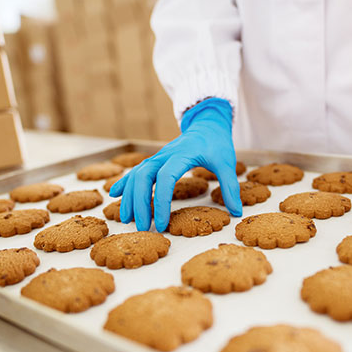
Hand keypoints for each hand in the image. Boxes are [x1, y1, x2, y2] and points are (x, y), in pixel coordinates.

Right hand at [110, 97, 242, 231]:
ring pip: (136, 175)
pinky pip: (135, 171)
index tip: (161, 223)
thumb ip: (230, 186)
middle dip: (139, 203)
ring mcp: (157, 157)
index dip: (160, 202)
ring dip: (129, 197)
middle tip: (142, 227)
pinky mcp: (154, 160)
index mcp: (182, 154)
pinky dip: (124, 183)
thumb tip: (237, 212)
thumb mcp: (227, 162)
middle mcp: (165, 154)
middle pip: (143, 177)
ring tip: (127, 220)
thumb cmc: (217, 143)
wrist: (207, 123)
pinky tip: (114, 195)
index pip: (166, 178)